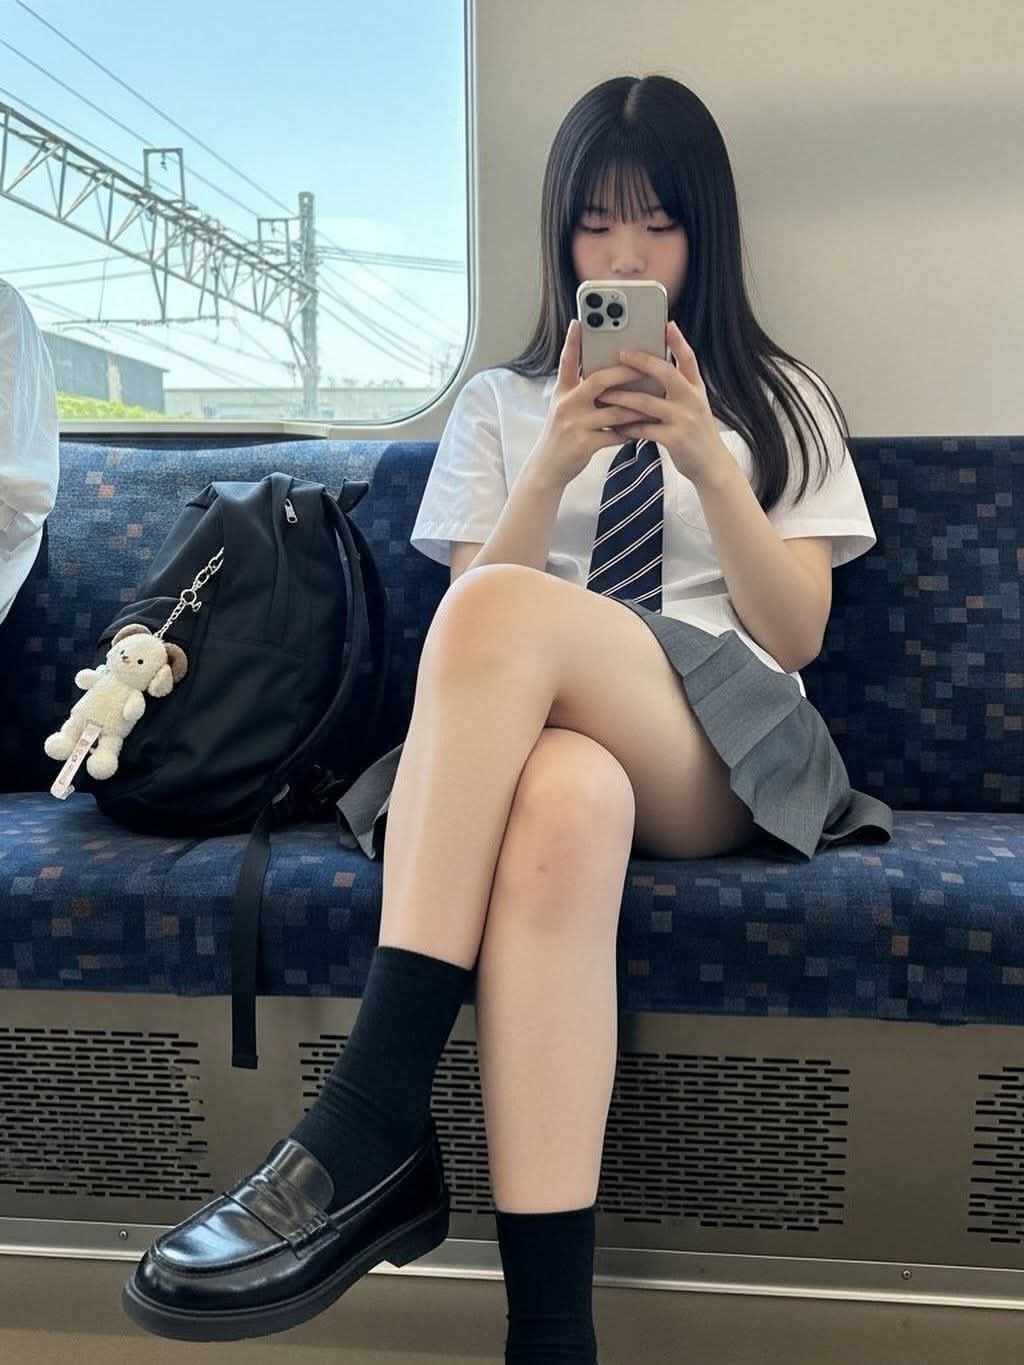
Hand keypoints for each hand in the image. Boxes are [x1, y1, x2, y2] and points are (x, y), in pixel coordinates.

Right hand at [526, 320, 649, 488]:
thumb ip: (580, 390)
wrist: (548, 468)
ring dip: (638, 406)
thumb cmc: (562, 435)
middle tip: (645, 366)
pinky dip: (632, 431)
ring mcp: (575, 424)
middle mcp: (567, 404)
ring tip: (655, 401)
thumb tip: (608, 375)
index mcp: (562, 392)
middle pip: (599, 380)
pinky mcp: (584, 443)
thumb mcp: (563, 407)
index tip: (580, 321)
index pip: (567, 361)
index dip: (572, 341)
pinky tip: (643, 428)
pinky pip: (616, 434)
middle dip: (626, 372)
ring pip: (615, 410)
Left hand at [599, 321, 724, 484]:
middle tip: (622, 354)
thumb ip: (679, 387)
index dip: (678, 341)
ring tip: (603, 394)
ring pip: (647, 403)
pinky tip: (612, 424)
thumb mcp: (695, 404)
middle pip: (666, 373)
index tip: (666, 324)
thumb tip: (655, 367)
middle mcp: (692, 400)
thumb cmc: (696, 432)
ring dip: (622, 397)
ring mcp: (684, 419)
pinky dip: (626, 427)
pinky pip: (644, 429)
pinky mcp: (674, 439)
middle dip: (642, 362)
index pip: (689, 359)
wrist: (711, 465)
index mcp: (696, 388)